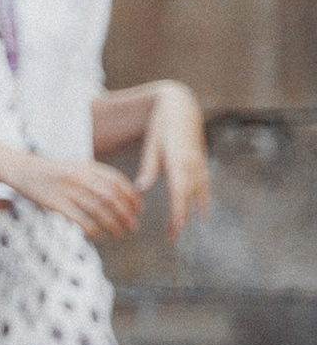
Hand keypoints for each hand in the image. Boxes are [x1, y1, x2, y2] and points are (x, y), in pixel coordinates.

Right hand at [13, 154, 141, 241]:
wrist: (22, 169)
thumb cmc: (52, 172)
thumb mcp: (76, 168)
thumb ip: (95, 178)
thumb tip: (120, 197)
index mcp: (88, 166)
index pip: (117, 181)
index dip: (132, 196)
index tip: (139, 210)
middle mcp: (80, 176)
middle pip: (110, 197)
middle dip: (125, 214)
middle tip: (133, 227)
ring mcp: (67, 189)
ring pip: (97, 210)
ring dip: (112, 224)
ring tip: (120, 234)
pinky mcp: (54, 203)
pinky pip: (79, 219)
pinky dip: (92, 229)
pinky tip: (98, 236)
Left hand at [134, 81, 209, 233]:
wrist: (182, 107)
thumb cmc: (162, 126)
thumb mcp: (152, 145)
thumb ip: (149, 168)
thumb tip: (141, 189)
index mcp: (178, 162)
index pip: (179, 195)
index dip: (178, 214)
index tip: (173, 230)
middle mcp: (192, 165)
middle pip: (189, 198)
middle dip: (181, 219)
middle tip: (171, 237)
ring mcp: (199, 163)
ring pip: (198, 193)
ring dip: (192, 212)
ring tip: (181, 229)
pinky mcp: (201, 161)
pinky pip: (204, 185)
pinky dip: (203, 199)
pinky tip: (202, 213)